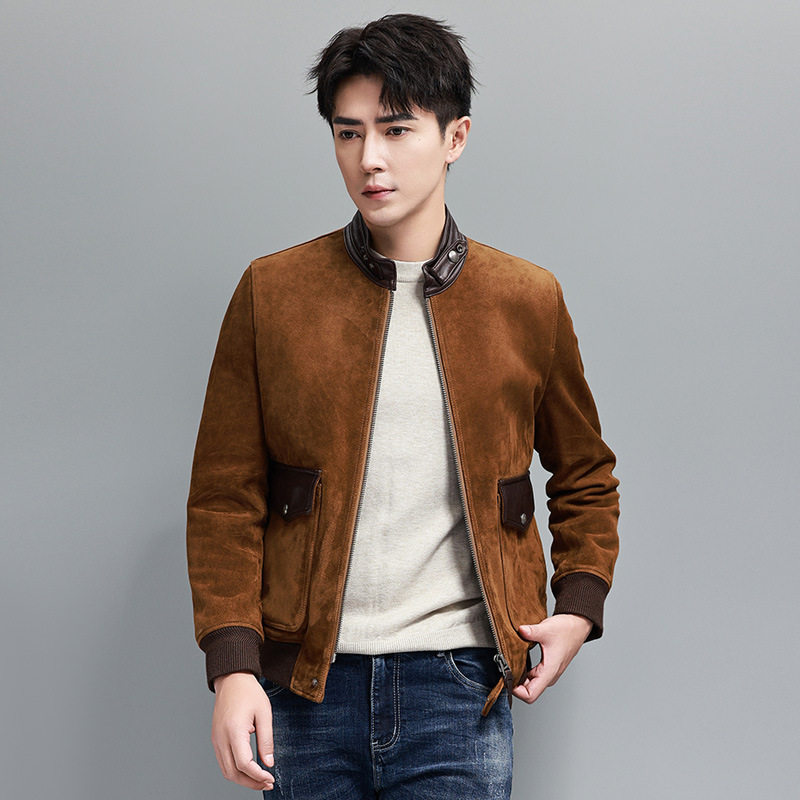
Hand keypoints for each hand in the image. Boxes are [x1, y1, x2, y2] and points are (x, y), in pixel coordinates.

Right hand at [211, 672, 274, 790]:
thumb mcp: (264, 713)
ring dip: (243, 779)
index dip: (257, 775)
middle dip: (250, 783)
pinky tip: (249, 769)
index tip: (270, 778)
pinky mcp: (216, 739)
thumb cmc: (248, 692)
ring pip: (226, 771)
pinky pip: (223, 762)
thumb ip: (267, 740)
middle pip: (232, 773)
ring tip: (260, 779)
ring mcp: (216, 740)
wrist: (232, 679)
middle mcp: (221, 738)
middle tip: (267, 783)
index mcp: (234, 730)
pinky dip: (235, 771)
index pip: (243, 763)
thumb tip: (268, 763)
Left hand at [512, 614, 592, 703]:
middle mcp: (549, 675)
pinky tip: (518, 661)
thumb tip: (520, 630)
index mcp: (549, 671)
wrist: (578, 625)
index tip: (507, 679)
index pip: (530, 695)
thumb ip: (532, 631)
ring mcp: (549, 672)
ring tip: (509, 665)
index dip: (517, 691)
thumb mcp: (546, 629)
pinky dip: (524, 672)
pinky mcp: (547, 667)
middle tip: (504, 670)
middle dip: (515, 684)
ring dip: (520, 678)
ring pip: (531, 684)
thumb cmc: (567, 630)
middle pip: (529, 691)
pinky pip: (533, 676)